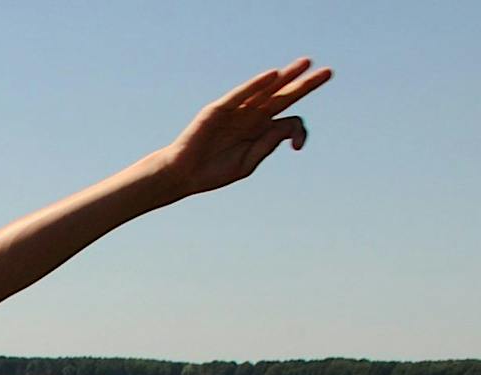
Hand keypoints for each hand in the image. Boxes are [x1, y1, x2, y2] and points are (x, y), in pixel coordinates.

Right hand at [164, 59, 331, 196]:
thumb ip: (267, 144)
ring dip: (286, 76)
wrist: (183, 175)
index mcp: (261, 131)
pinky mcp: (219, 109)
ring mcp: (237, 110)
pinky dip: (256, 84)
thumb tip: (289, 126)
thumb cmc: (213, 172)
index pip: (289, 122)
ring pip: (266, 90)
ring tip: (306, 63)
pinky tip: (273, 76)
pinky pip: (242, 94)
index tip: (298, 147)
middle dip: (305, 85)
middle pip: (284, 96)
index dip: (299, 132)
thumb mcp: (247, 163)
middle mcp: (252, 116)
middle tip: (328, 73)